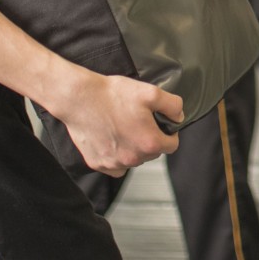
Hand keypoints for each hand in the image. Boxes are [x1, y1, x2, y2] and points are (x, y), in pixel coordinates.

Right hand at [46, 70, 183, 176]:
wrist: (80, 98)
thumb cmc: (112, 95)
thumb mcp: (151, 93)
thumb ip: (173, 106)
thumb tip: (178, 117)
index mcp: (149, 143)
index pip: (171, 146)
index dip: (169, 133)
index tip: (161, 124)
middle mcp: (132, 158)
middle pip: (152, 153)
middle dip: (150, 139)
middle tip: (139, 121)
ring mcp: (113, 163)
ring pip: (133, 160)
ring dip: (133, 148)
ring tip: (123, 127)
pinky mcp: (97, 163)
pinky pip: (115, 167)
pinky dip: (116, 157)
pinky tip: (112, 140)